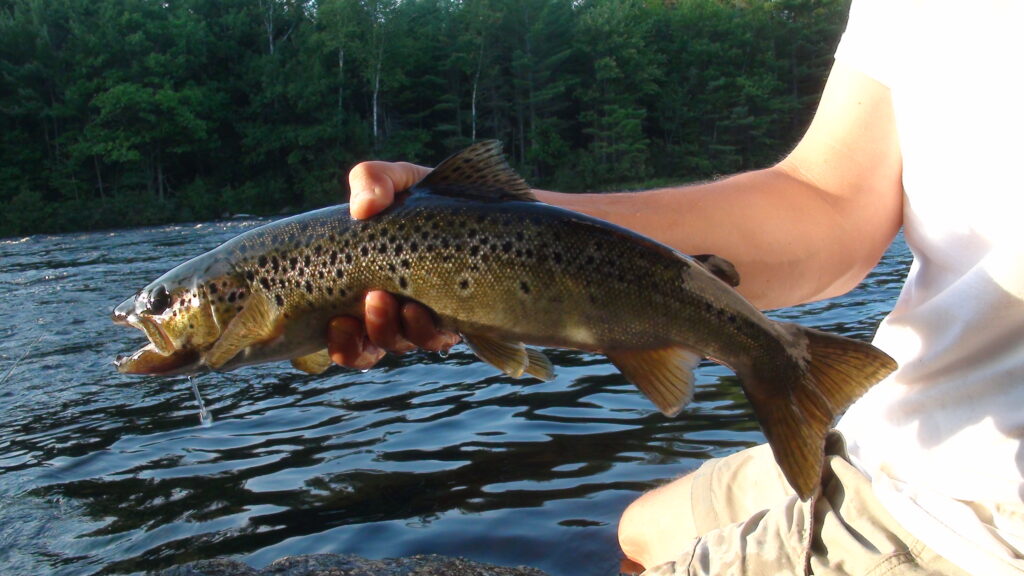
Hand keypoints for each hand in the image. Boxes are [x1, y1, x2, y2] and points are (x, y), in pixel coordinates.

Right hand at [327, 160, 460, 369]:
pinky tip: (434, 313)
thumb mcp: (405, 178)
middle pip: (364, 346)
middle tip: (376, 299)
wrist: (505, 204)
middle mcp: (393, 307)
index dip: (335, 339)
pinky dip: (430, 333)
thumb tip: (362, 208)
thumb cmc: (445, 195)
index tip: (335, 322)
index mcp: (368, 282)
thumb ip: (373, 178)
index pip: (340, 327)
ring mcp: (427, 317)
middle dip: (359, 338)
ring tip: (408, 306)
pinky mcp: (464, 322)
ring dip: (396, 332)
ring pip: (400, 344)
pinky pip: (439, 342)